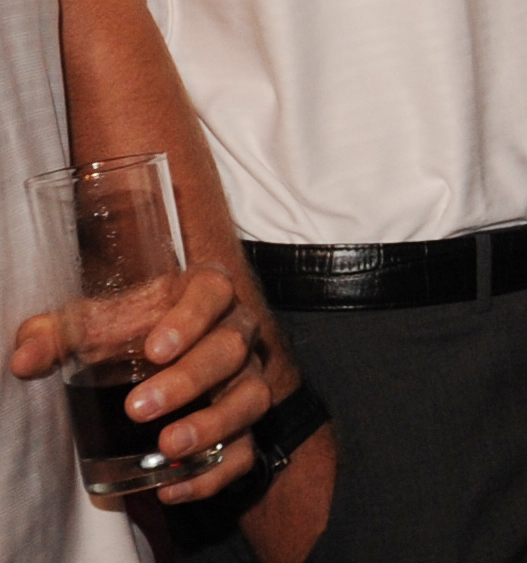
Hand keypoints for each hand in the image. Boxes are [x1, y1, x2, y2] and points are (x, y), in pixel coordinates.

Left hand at [11, 263, 276, 504]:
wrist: (166, 362)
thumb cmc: (129, 334)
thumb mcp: (93, 326)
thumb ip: (55, 336)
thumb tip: (24, 360)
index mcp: (204, 295)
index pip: (213, 291)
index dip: (191, 318)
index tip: (154, 349)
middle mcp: (236, 332)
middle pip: (231, 349)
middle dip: (189, 381)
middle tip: (138, 409)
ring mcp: (248, 379)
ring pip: (251, 398)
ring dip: (211, 426)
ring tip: (167, 448)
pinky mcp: (246, 424)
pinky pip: (246, 450)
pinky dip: (214, 473)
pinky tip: (172, 487)